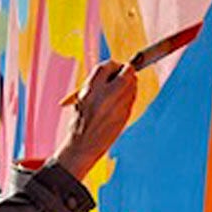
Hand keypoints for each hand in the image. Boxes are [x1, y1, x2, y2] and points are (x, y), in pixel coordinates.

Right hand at [53, 60, 136, 179]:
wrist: (82, 146)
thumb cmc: (79, 122)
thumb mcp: (82, 98)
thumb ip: (97, 84)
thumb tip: (114, 71)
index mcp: (91, 90)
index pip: (107, 66)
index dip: (113, 64)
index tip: (115, 67)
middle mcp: (106, 96)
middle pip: (126, 73)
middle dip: (128, 70)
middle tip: (126, 72)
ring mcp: (118, 106)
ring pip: (132, 86)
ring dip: (131, 83)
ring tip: (122, 89)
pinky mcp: (125, 116)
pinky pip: (132, 99)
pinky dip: (129, 96)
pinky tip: (121, 102)